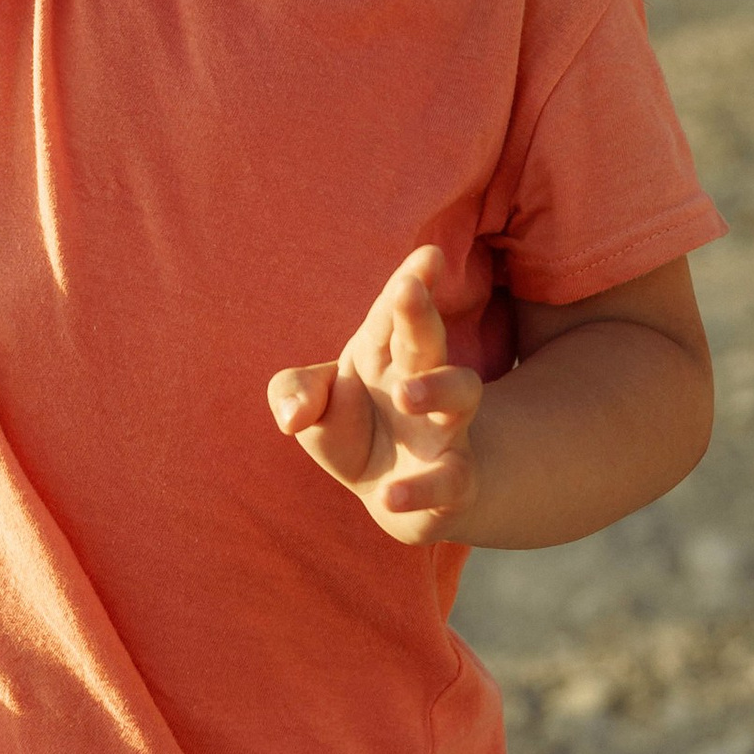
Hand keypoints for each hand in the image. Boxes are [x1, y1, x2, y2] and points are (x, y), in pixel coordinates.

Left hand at [269, 245, 485, 547]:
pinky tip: (389, 496)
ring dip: (437, 388)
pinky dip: (421, 488)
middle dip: (419, 313)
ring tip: (405, 394)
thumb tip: (292, 417)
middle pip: (427, 339)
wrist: (395, 495)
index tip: (429, 256)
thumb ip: (293, 394)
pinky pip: (448, 482)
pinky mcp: (454, 481)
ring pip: (461, 394)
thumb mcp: (311, 405)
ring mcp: (444, 429)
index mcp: (384, 351)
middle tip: (409, 289)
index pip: (395, 310)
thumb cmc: (351, 429)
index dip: (412, 279)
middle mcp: (422, 380)